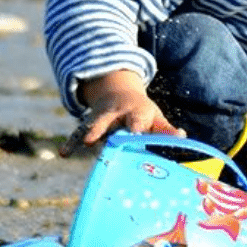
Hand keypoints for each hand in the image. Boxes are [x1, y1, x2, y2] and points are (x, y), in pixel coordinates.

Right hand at [59, 70, 183, 156]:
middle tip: (112, 139)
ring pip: (95, 124)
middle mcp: (118, 112)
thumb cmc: (142, 113)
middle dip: (113, 129)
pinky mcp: (89, 123)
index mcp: (137, 111)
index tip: (137, 138)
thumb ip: (166, 130)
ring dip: (91, 132)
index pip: (137, 121)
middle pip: (115, 121)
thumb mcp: (156, 118)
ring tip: (86, 142)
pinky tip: (64, 153)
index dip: (136, 129)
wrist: (118, 92)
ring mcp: (101, 117)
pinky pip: (78, 132)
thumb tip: (182, 137)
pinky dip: (71, 142)